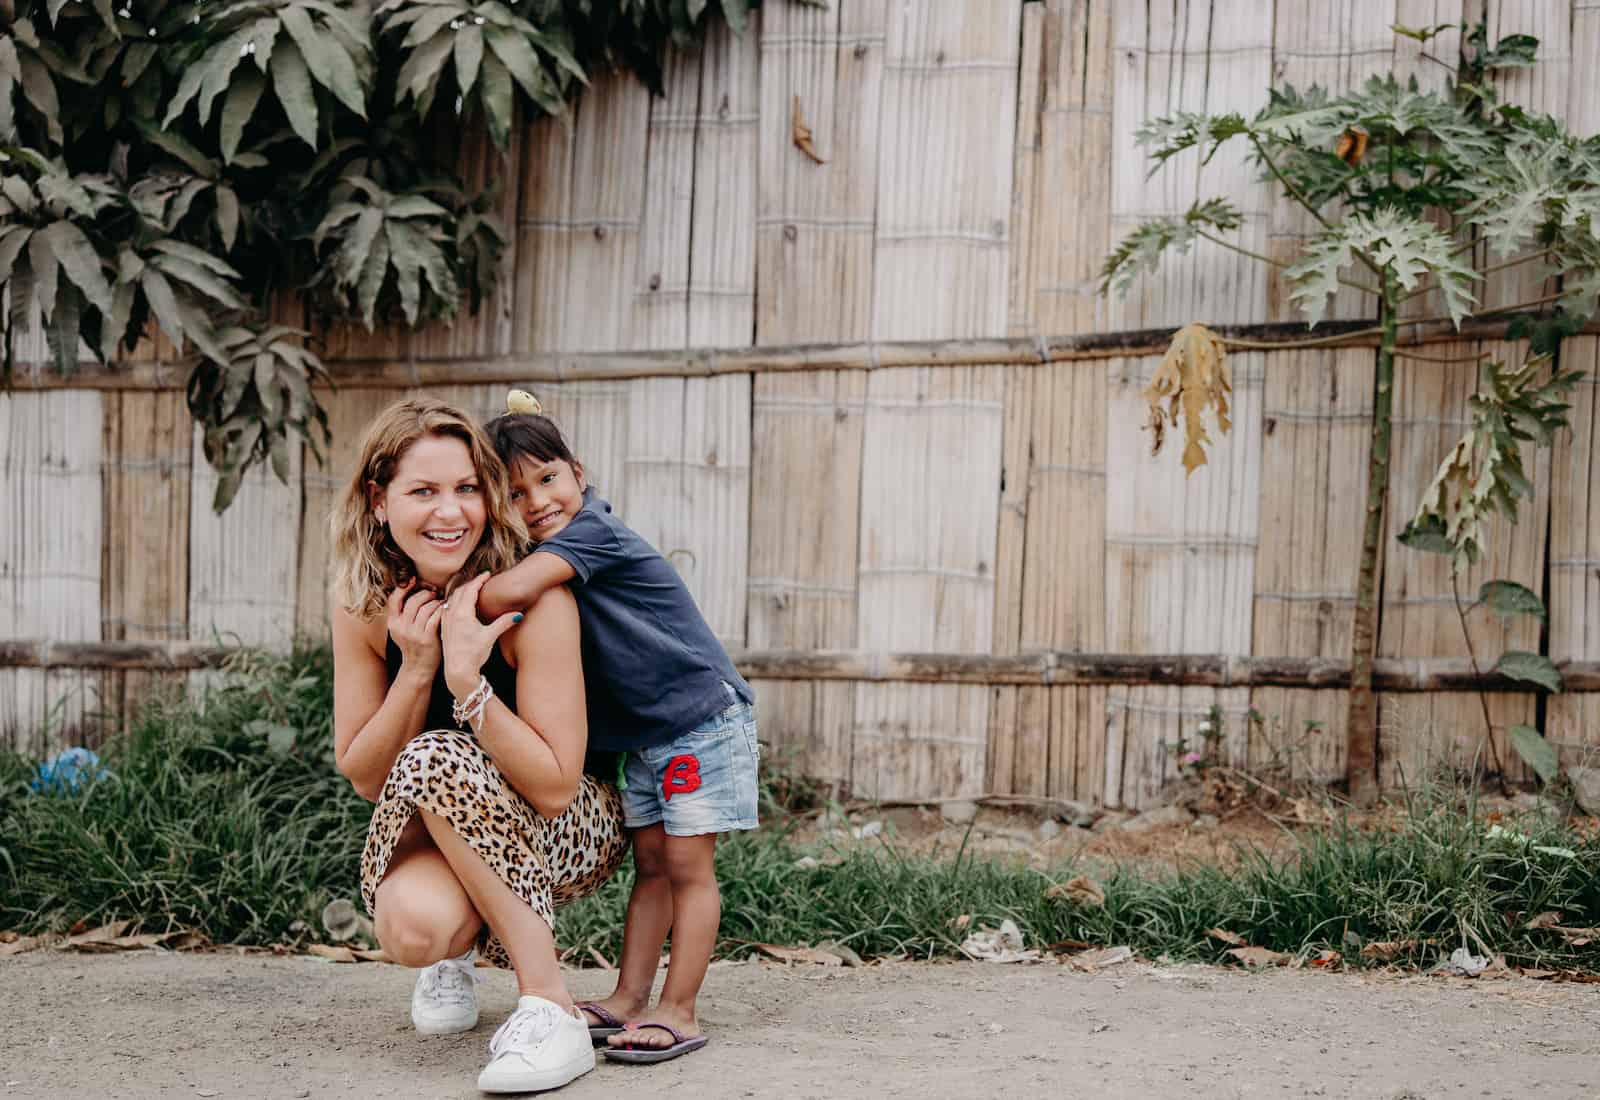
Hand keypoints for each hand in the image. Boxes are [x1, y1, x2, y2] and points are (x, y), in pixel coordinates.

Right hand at [386, 580, 443, 676]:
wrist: (418, 668)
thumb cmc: (414, 645)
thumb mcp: (402, 630)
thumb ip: (404, 613)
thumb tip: (414, 590)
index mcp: (393, 623)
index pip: (394, 599)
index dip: (404, 587)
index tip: (414, 580)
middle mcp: (401, 627)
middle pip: (413, 600)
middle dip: (425, 593)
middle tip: (434, 592)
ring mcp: (413, 633)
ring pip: (425, 607)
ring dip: (435, 601)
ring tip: (440, 601)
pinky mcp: (427, 638)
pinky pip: (435, 616)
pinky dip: (441, 610)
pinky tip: (445, 609)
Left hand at [441, 572, 522, 699]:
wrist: (458, 671)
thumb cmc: (474, 654)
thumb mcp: (490, 636)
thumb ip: (504, 623)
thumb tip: (519, 614)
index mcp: (463, 613)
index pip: (470, 589)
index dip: (479, 580)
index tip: (487, 574)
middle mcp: (452, 614)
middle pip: (460, 591)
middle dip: (471, 583)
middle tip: (481, 580)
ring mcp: (446, 621)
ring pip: (452, 599)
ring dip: (461, 592)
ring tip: (471, 590)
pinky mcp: (444, 628)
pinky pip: (447, 607)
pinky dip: (454, 601)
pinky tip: (460, 606)